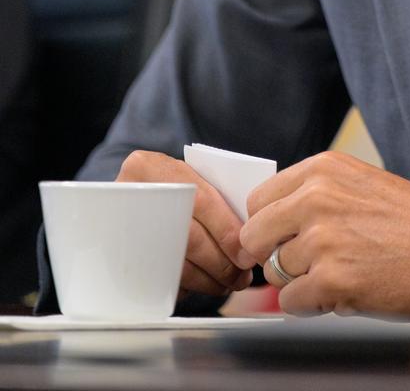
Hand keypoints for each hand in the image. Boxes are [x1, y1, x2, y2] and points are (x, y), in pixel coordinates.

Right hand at [117, 150, 255, 298]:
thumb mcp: (182, 177)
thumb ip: (210, 195)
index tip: (246, 254)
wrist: (121, 195)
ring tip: (228, 284)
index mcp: (151, 167)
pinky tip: (202, 286)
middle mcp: (130, 194)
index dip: (227, 231)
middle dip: (221, 263)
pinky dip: (185, 286)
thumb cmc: (164, 186)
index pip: (201, 201)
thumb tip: (248, 232)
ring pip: (174, 264)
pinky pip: (156, 279)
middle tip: (241, 277)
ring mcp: (119, 227)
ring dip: (207, 280)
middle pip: (187, 237)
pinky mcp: (117, 258)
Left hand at [241, 151, 409, 319]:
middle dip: (272, 255)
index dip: (268, 226)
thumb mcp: (362, 185)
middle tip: (303, 264)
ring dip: (301, 281)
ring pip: (274, 272)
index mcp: (323, 169)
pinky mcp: (332, 280)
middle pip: (253, 236)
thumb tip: (274, 224)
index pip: (258, 199)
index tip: (281, 239)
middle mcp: (317, 197)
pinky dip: (311, 306)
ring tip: (341, 274)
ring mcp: (322, 239)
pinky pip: (290, 303)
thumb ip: (316, 196)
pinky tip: (343, 294)